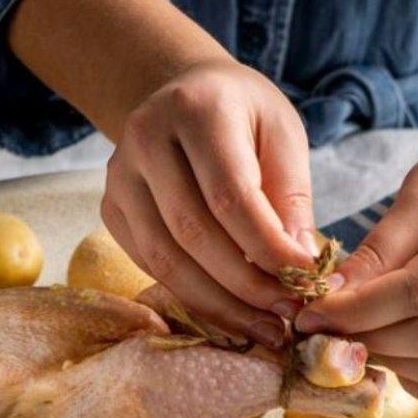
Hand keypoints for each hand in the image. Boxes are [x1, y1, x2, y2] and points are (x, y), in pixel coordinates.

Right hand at [100, 60, 319, 348]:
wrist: (181, 92)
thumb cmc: (242, 115)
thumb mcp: (282, 135)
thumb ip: (290, 197)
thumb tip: (300, 266)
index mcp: (197, 110)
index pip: (229, 194)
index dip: (267, 246)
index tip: (307, 279)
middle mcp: (146, 140)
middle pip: (192, 232)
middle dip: (244, 284)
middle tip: (286, 313)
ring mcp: (119, 177)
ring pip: (164, 258)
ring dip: (216, 302)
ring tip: (261, 324)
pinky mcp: (110, 209)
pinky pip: (149, 264)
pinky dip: (191, 294)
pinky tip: (229, 309)